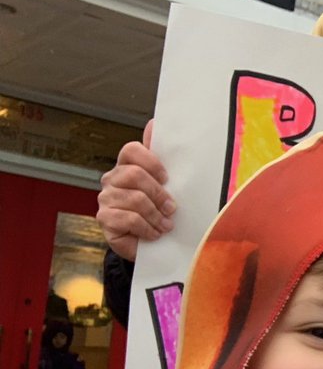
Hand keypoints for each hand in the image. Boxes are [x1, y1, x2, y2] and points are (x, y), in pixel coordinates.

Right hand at [96, 120, 174, 260]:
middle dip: (158, 193)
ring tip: (165, 225)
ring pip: (135, 199)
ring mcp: (106, 199)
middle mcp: (112, 180)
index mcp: (127, 166)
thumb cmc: (158, 211)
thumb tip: (154, 123)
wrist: (149, 244)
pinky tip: (154, 233)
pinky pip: (130, 219)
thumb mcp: (165, 186)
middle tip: (171, 208)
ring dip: (156, 215)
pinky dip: (147, 228)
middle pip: (134, 175)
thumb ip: (161, 158)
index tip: (167, 178)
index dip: (151, 162)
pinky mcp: (105, 219)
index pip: (132, 150)